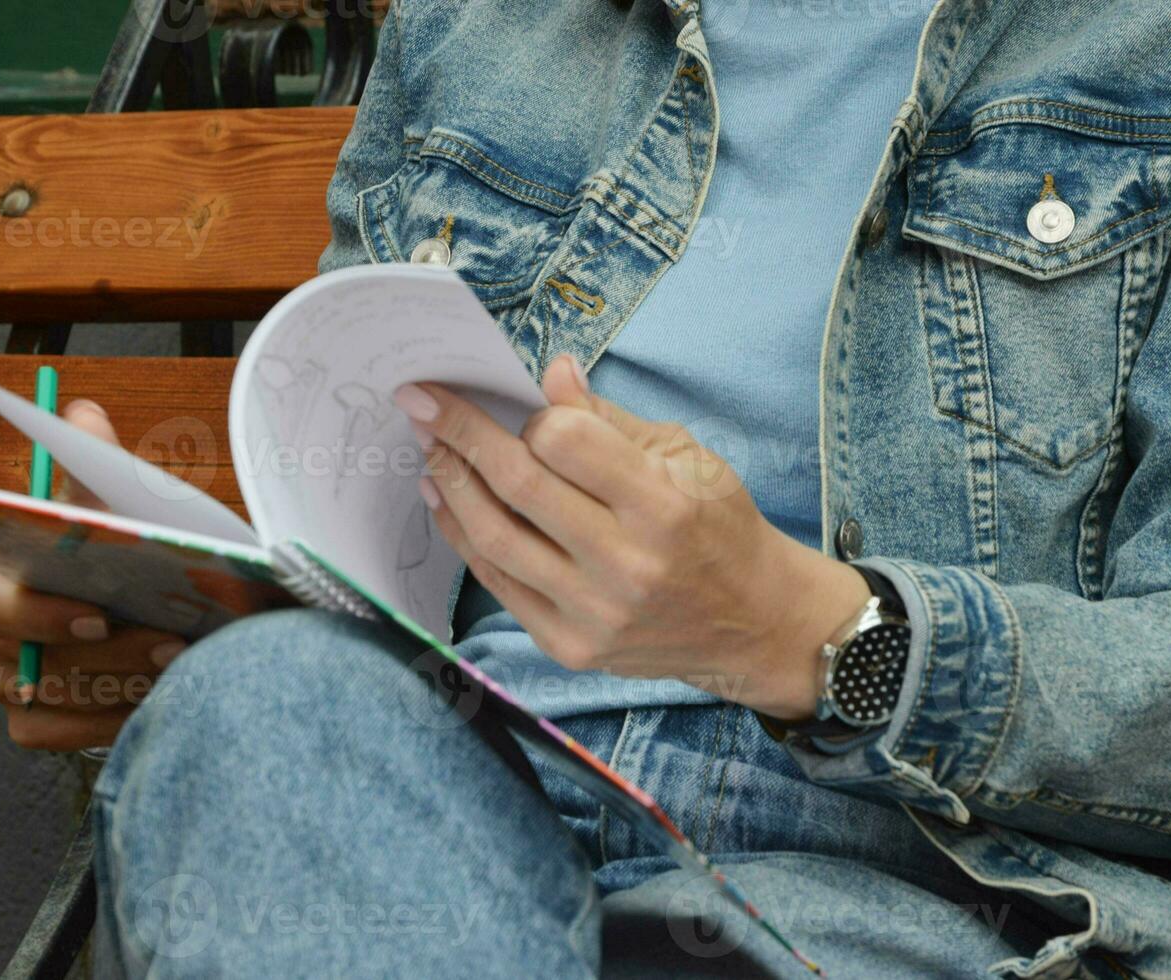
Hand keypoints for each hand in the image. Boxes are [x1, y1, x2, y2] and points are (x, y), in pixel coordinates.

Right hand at [0, 400, 188, 750]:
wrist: (138, 601)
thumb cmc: (116, 548)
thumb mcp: (110, 503)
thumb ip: (95, 463)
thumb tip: (82, 416)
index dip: (45, 612)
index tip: (100, 614)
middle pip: (22, 651)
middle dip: (104, 650)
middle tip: (167, 642)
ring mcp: (2, 677)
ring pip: (48, 694)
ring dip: (119, 682)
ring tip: (181, 663)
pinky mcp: (28, 720)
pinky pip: (57, 731)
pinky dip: (107, 720)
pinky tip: (156, 701)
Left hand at [397, 356, 870, 719]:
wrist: (751, 623)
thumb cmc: (716, 527)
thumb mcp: (685, 457)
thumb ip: (609, 420)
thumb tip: (551, 373)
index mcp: (662, 506)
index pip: (566, 443)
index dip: (529, 416)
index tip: (502, 400)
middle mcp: (626, 565)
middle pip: (519, 488)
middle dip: (459, 435)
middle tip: (420, 402)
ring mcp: (594, 614)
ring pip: (495, 539)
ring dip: (451, 486)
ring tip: (427, 449)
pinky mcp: (571, 647)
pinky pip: (499, 585)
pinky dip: (464, 538)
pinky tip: (446, 501)